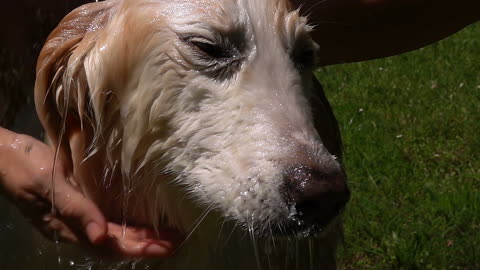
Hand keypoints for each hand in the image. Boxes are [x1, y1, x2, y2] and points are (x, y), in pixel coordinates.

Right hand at [0, 128, 178, 256]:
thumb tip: (102, 238)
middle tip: (176, 241)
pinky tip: (139, 219)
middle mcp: (74, 228)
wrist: (3, 155)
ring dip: (139, 237)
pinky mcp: (76, 205)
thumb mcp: (51, 187)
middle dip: (147, 245)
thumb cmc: (26, 167)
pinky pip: (106, 220)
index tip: (167, 247)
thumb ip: (76, 211)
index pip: (111, 246)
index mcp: (68, 227)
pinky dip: (126, 223)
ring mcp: (75, 218)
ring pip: (113, 234)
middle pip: (116, 244)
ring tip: (166, 235)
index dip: (140, 248)